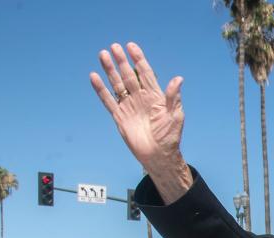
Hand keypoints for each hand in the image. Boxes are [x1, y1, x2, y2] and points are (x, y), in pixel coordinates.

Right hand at [90, 42, 191, 201]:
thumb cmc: (170, 136)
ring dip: (110, 70)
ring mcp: (129, 106)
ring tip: (103, 54)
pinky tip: (94, 77)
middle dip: (122, 61)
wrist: (158, 155)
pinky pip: (108, 101)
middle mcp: (140, 98)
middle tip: (114, 46)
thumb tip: (178, 79)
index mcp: (155, 96)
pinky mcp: (119, 117)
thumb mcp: (175, 116)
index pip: (145, 73)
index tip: (131, 46)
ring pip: (117, 84)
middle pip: (129, 75)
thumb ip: (173, 97)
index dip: (138, 59)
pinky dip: (101, 89)